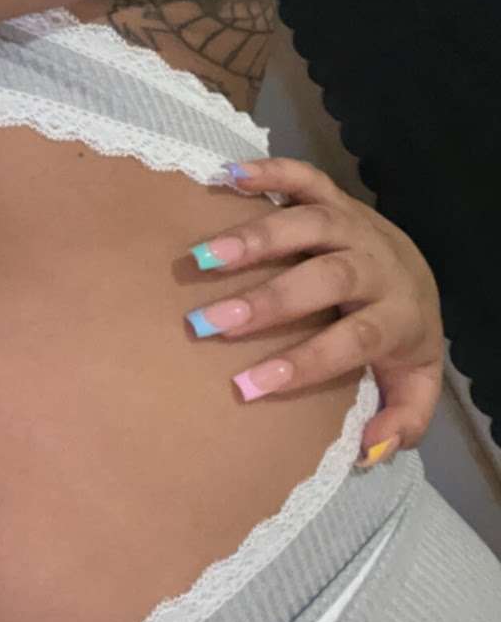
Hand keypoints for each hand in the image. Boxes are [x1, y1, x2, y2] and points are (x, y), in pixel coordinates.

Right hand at [186, 158, 443, 467]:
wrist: (418, 273)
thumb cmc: (400, 338)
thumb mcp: (412, 386)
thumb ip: (401, 420)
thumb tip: (368, 450)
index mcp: (398, 316)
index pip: (353, 339)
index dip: (304, 362)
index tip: (247, 385)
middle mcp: (378, 265)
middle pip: (328, 277)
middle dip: (268, 300)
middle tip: (209, 323)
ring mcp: (356, 225)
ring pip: (310, 223)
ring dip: (256, 238)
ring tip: (201, 258)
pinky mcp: (337, 198)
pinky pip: (306, 177)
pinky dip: (270, 172)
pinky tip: (226, 177)